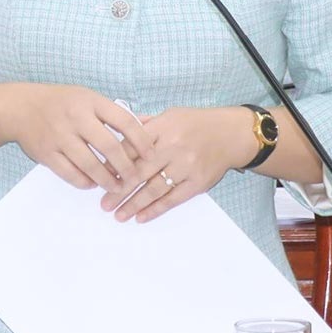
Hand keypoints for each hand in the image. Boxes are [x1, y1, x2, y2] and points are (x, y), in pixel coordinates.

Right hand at [0, 84, 154, 193]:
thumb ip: (113, 113)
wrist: (19, 107)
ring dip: (108, 180)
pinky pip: (71, 174)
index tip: (151, 155)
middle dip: (127, 168)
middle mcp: (76, 118)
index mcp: (91, 102)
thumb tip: (147, 125)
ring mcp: (60, 136)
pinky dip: (85, 182)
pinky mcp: (47, 153)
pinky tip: (93, 183)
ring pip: (91, 165)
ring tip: (117, 186)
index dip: (142, 141)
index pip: (125, 122)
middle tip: (134, 178)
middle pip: (110, 147)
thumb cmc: (61, 103)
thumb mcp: (87, 98)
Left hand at [109, 107, 256, 223]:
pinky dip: (156, 209)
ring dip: (134, 204)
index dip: (115, 164)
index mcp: (163, 128)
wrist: (231, 134)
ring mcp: (186, 166)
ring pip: (154, 189)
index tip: (100, 176)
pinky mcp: (198, 182)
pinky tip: (141, 217)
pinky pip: (173, 199)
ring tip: (118, 214)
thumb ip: (145, 126)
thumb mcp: (170, 115)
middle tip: (104, 203)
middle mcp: (173, 147)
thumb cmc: (196, 124)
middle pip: (140, 171)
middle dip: (119, 189)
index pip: (132, 147)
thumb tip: (117, 132)